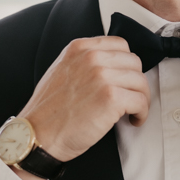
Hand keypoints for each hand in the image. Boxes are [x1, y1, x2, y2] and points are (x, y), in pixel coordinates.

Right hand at [16, 36, 150, 162]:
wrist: (38, 135)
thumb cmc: (49, 111)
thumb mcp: (61, 71)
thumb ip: (85, 62)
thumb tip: (112, 66)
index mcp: (79, 48)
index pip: (120, 45)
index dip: (127, 65)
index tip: (125, 80)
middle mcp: (92, 58)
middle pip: (134, 63)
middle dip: (135, 83)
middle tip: (130, 99)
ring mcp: (102, 76)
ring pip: (140, 82)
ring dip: (141, 99)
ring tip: (132, 112)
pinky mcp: (111, 98)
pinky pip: (141, 101)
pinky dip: (141, 113)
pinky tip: (133, 120)